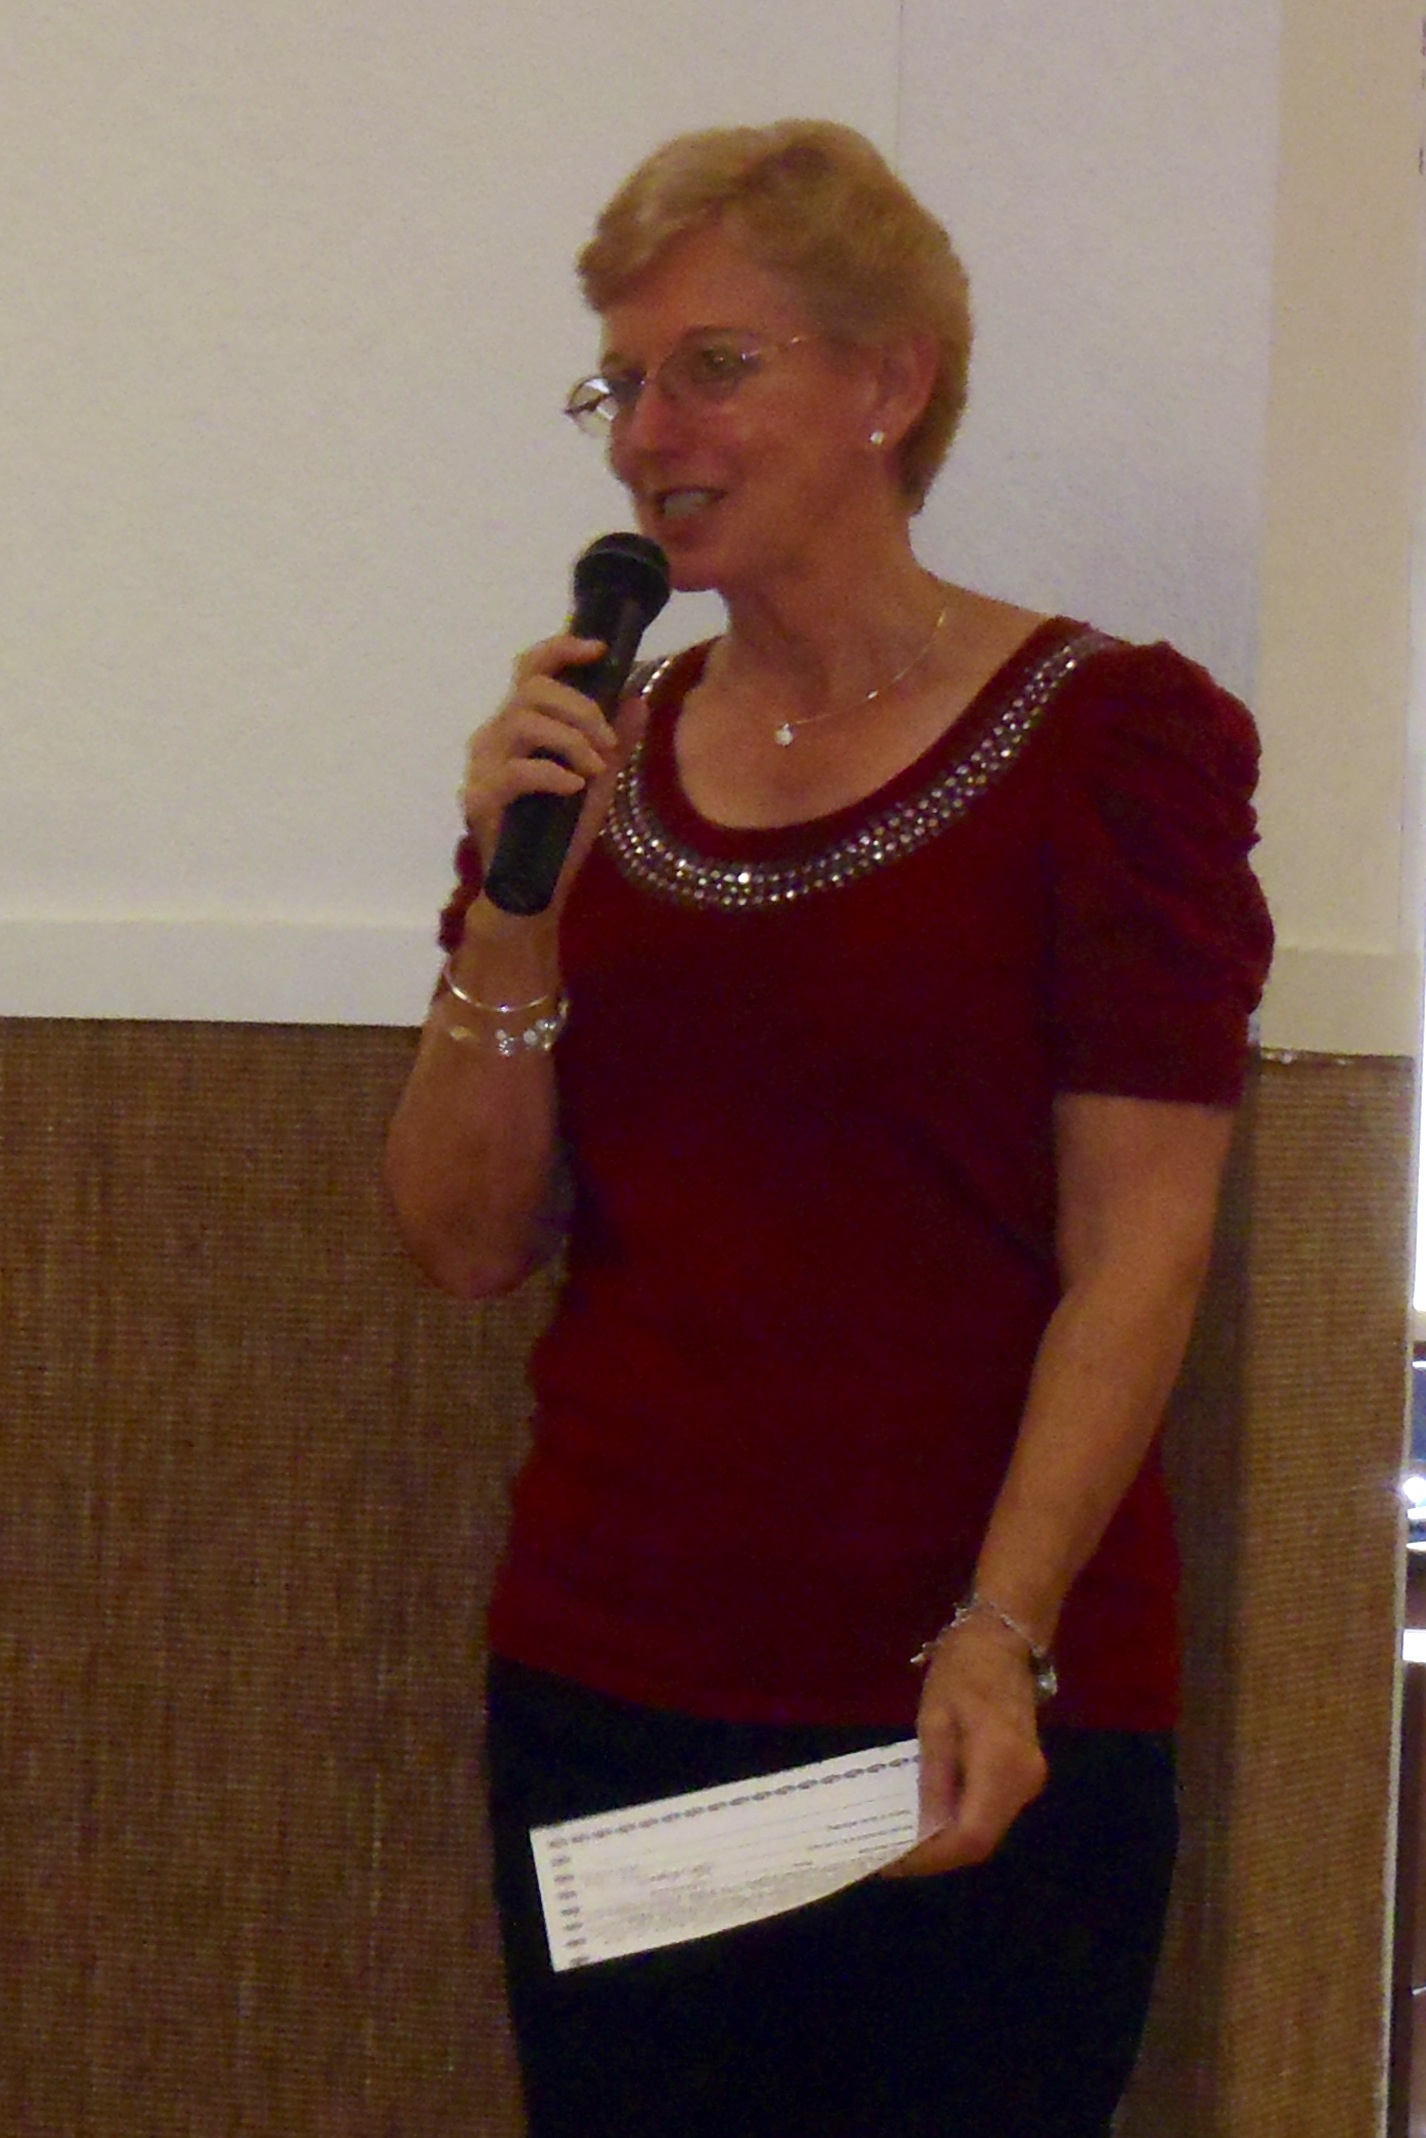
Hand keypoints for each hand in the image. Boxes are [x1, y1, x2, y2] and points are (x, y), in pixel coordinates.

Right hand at [457, 634, 649, 893]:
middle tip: (607, 741)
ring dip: (570, 740)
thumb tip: (637, 698)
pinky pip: (516, 772)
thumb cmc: (562, 831)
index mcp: (519, 723)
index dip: (562, 650)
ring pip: (523, 722)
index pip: (531, 668)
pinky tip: (575, 788)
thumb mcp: (599, 780)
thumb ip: (616, 739)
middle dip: (580, 707)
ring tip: (595, 768)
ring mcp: (482, 766)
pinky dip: (552, 774)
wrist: (536, 886)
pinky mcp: (479, 798)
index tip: (600, 650)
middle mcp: (495, 736)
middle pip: (531, 689)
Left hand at [887, 1615, 1047, 1877]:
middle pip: (980, 1841)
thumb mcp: (935, 1721)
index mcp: (1000, 1768)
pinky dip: (962, 1821)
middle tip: (893, 1856)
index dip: (932, 1857)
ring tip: (906, 1841)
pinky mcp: (1025, 1774)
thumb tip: (923, 1830)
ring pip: (987, 1830)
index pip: (969, 1837)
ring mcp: (1029, 1780)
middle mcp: (1023, 1784)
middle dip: (937, 1854)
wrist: (1004, 1638)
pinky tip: (932, 1817)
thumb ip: (933, 1779)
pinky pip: (991, 1811)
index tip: (893, 1863)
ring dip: (948, 1841)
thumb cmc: (963, 1670)